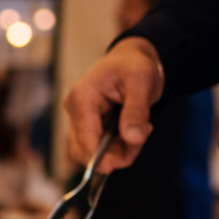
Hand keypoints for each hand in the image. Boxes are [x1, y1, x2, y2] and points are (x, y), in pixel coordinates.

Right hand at [62, 37, 163, 171]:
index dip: (101, 157)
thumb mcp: (141, 82)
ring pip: (92, 152)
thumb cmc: (134, 64)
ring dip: (119, 151)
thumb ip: (136, 111)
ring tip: (141, 130)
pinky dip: (117, 147)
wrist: (131, 57)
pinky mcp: (88, 125)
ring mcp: (80, 119)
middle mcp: (75, 111)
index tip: (123, 160)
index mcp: (82, 99)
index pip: (85, 139)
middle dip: (116, 153)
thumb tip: (133, 139)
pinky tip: (132, 130)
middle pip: (85, 150)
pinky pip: (99, 147)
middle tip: (143, 136)